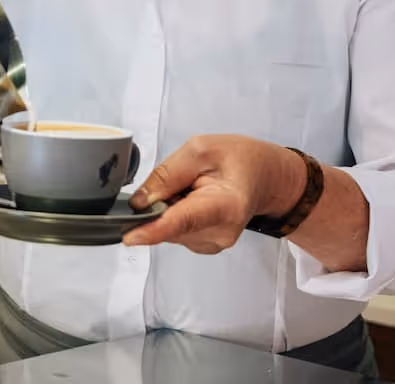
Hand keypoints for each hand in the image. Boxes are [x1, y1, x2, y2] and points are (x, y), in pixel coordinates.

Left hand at [123, 135, 305, 253]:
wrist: (264, 176)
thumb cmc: (239, 158)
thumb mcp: (200, 149)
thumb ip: (168, 174)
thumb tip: (139, 202)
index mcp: (226, 206)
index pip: (183, 221)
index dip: (153, 230)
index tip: (130, 236)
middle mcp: (220, 233)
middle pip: (170, 225)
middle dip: (161, 203)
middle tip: (182, 178)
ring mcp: (213, 243)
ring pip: (169, 228)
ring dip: (169, 207)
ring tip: (192, 186)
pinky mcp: (205, 245)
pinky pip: (175, 230)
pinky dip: (175, 213)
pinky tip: (192, 198)